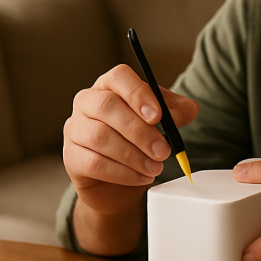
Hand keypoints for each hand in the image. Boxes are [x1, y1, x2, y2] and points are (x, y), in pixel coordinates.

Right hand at [63, 63, 198, 219]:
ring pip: (100, 137)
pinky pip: (94, 163)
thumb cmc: (137, 142)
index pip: (119, 77)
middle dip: (139, 131)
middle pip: (107, 106)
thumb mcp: (161, 123)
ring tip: (156, 168)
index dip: (138, 94)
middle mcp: (87, 102)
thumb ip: (176, 112)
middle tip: (164, 150)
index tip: (157, 115)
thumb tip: (189, 110)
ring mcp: (75, 129)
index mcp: (109, 86)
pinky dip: (123, 173)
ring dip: (133, 155)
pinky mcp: (71, 157)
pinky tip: (141, 177)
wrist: (117, 182)